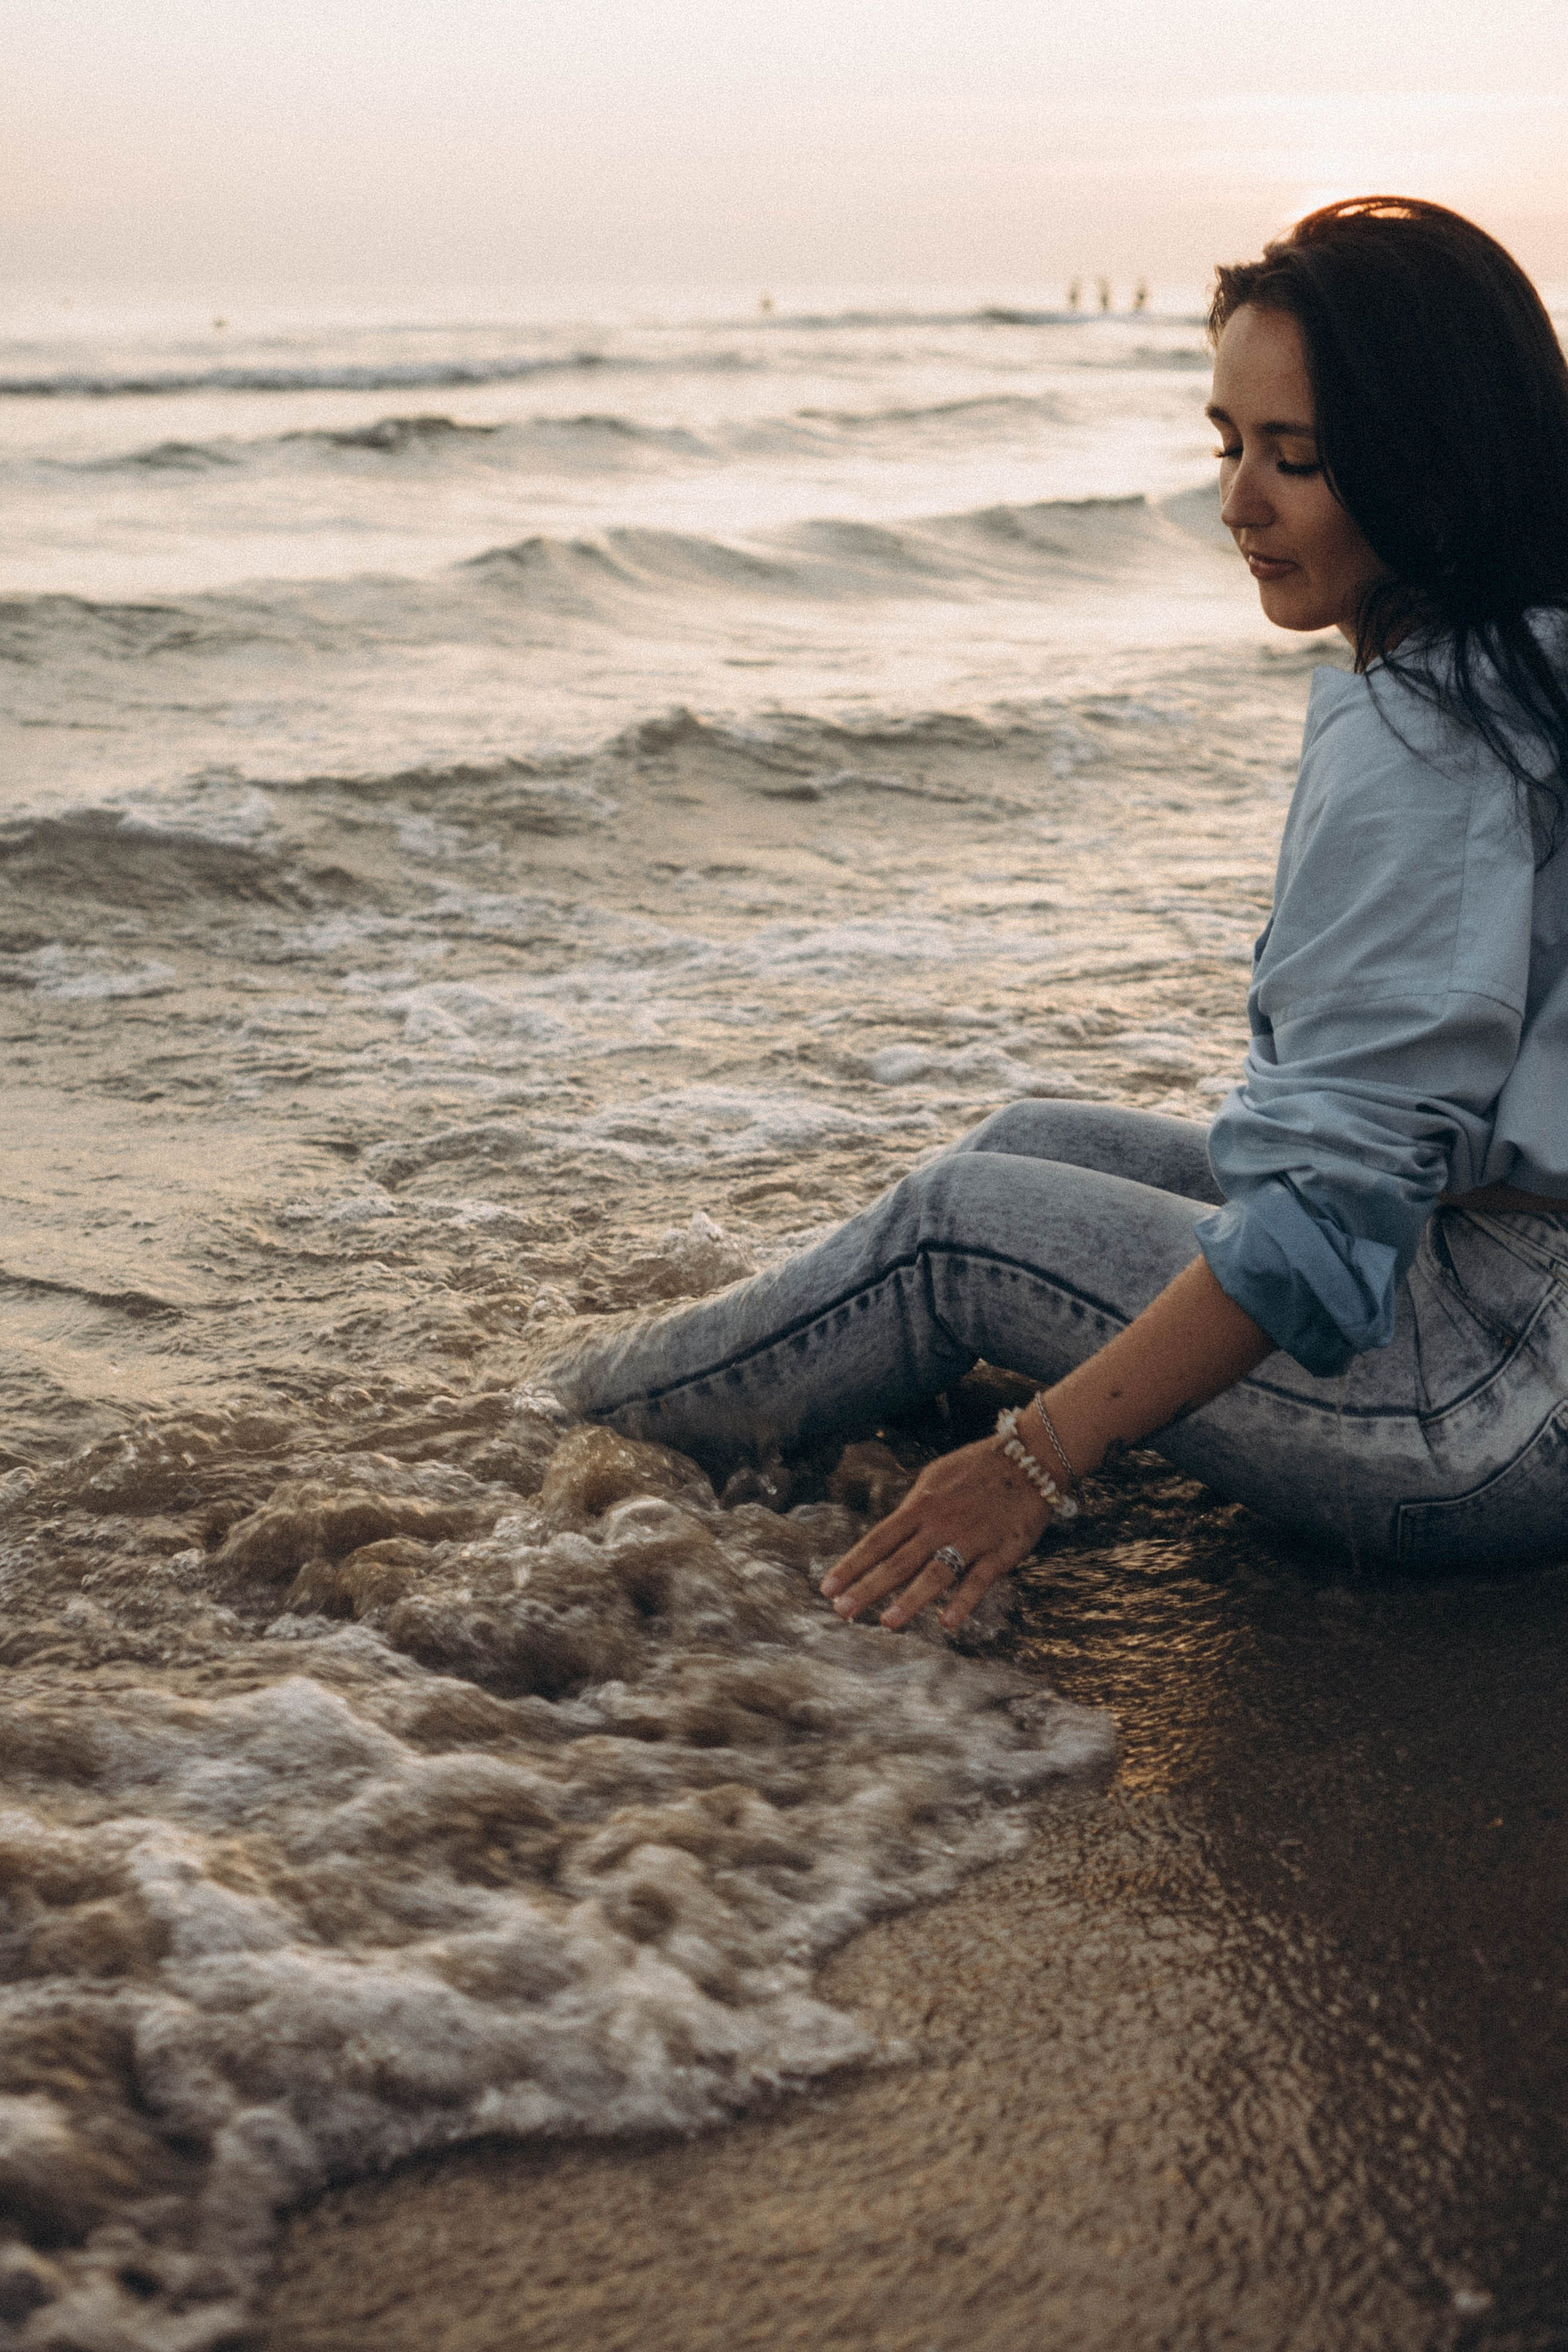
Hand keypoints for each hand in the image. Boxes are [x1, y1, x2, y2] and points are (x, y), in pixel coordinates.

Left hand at [819, 1436, 1058, 1632]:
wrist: (1030, 1458)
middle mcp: (940, 1524)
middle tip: (842, 1612)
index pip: (878, 1540)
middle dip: (868, 1588)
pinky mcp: (1000, 1552)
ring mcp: (970, 1539)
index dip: (852, 1565)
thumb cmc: (978, 1468)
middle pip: (898, 1561)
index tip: (828, 1588)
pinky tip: (947, 1622)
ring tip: (887, 1624)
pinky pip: (979, 1580)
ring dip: (910, 1600)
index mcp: (920, 1506)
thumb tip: (889, 1535)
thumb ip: (912, 1508)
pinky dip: (964, 1601)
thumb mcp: (935, 1478)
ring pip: (935, 1573)